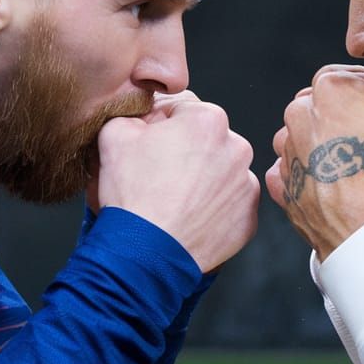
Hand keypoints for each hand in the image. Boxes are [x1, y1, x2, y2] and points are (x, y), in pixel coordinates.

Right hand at [96, 92, 259, 272]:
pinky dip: (212, 209)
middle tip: (159, 175)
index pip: (181, 111)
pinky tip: (189, 217)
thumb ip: (135, 113)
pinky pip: (229, 205)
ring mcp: (246, 185)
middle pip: (206, 141)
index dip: (159, 127)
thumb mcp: (115, 134)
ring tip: (174, 199)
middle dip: (185, 152)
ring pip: (221, 173)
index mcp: (209, 119)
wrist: (145, 252)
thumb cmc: (132, 193)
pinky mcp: (248, 217)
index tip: (147, 147)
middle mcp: (238, 148)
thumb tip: (145, 116)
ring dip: (202, 180)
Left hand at [265, 66, 363, 259]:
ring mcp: (286, 147)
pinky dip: (314, 173)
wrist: (357, 230)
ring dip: (330, 144)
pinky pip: (297, 167)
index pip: (356, 78)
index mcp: (331, 89)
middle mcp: (299, 112)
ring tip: (356, 165)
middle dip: (350, 117)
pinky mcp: (281, 179)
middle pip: (329, 104)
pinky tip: (336, 183)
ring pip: (309, 134)